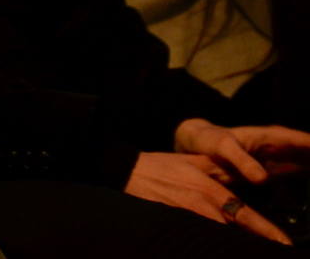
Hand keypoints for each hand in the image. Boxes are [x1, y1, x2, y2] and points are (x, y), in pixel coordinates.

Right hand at [124, 151, 290, 243]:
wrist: (127, 172)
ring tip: (244, 248)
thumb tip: (243, 174)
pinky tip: (213, 245)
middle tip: (269, 250)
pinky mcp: (176, 225)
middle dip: (252, 242)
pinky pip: (199, 237)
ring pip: (220, 238)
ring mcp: (189, 219)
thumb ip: (220, 169)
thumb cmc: (160, 166)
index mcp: (211, 191)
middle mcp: (204, 208)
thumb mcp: (193, 161)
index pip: (248, 216)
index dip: (268, 232)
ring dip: (232, 243)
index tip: (284, 243)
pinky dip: (210, 242)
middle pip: (236, 233)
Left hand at [175, 117, 309, 181]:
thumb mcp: (223, 147)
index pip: (299, 139)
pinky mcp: (270, 166)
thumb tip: (262, 179)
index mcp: (268, 137)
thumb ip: (241, 161)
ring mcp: (274, 155)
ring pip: (304, 159)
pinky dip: (306, 173)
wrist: (196, 141)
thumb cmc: (209, 140)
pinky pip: (295, 169)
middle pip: (306, 149)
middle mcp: (275, 145)